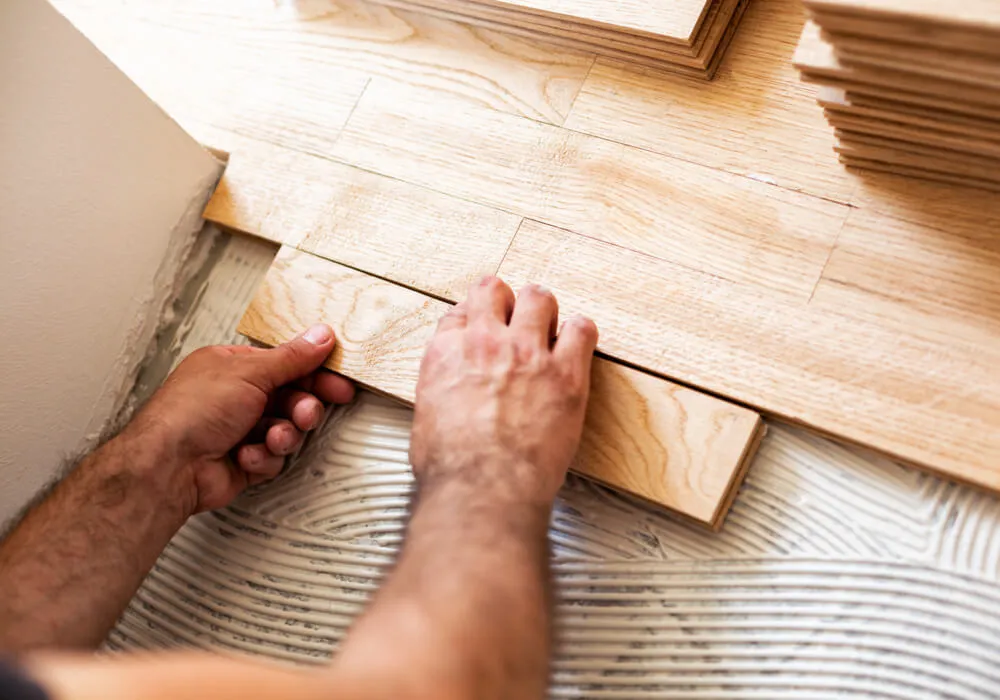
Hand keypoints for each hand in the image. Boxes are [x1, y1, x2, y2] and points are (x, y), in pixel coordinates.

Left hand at [127, 324, 353, 512]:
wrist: (168, 467)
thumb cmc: (190, 414)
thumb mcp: (250, 373)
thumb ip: (291, 357)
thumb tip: (319, 337)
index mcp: (232, 366)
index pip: (284, 364)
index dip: (314, 372)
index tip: (337, 383)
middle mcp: (235, 396)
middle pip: (290, 398)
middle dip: (301, 408)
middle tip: (306, 413)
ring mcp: (239, 429)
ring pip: (286, 429)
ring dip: (283, 434)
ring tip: (273, 437)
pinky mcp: (243, 460)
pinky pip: (273, 457)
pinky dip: (263, 457)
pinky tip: (246, 454)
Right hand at [410, 277, 597, 505]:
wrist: (481, 489)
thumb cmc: (451, 468)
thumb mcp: (426, 417)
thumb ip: (441, 389)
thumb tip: (452, 394)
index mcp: (446, 353)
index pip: (462, 312)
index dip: (476, 318)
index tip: (485, 328)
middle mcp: (485, 342)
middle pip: (496, 291)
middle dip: (507, 303)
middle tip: (516, 321)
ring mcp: (527, 353)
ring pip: (540, 299)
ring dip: (544, 312)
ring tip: (549, 330)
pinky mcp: (565, 373)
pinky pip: (581, 329)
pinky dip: (580, 333)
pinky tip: (576, 346)